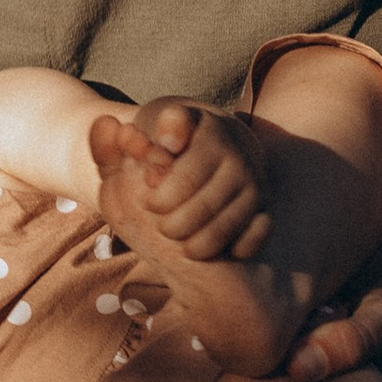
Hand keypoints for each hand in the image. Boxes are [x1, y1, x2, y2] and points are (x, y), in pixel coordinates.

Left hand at [89, 99, 274, 262]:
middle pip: (197, 209)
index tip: (146, 193)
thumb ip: (118, 140)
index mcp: (207, 134)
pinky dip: (230, 250)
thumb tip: (116, 131)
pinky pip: (251, 239)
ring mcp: (254, 185)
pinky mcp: (265, 209)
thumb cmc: (169, 144)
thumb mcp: (141, 136)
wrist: (218, 147)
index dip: (158, 194)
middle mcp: (237, 158)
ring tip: (177, 238)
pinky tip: (210, 247)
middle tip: (159, 221)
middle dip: (170, 224)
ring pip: (222, 229)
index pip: (182, 177)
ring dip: (194, 244)